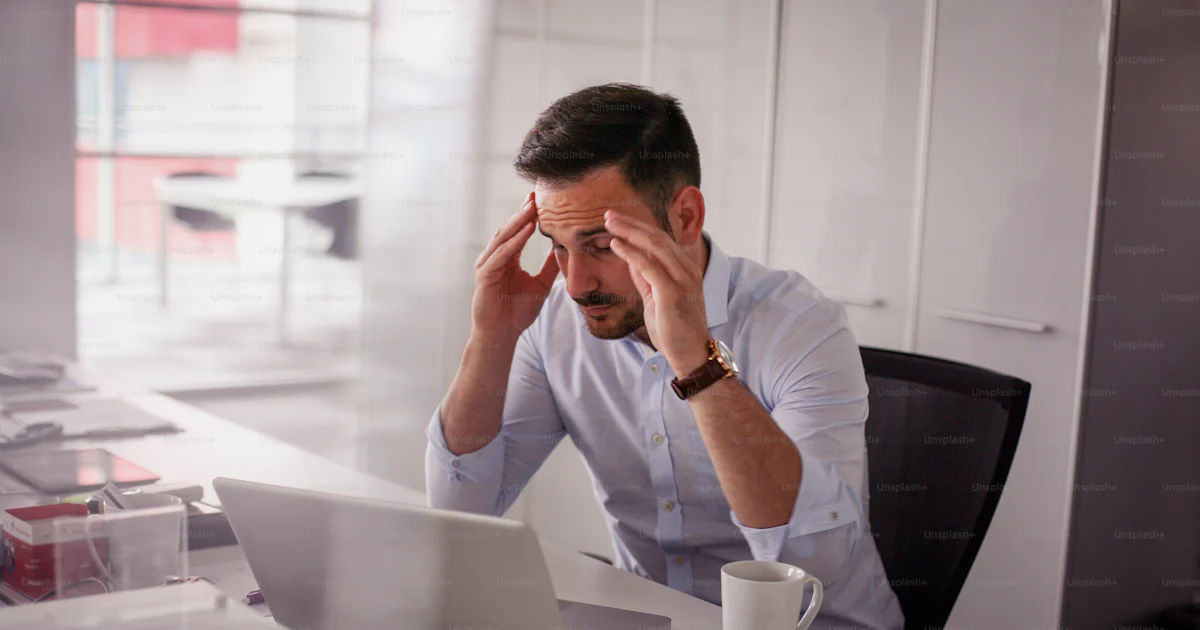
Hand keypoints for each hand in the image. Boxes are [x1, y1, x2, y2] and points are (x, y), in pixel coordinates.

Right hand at [471, 192, 558, 342]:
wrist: (502, 334)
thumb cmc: (517, 312)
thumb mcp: (541, 284)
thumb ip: (550, 267)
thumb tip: (565, 250)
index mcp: (507, 258)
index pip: (518, 232)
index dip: (529, 216)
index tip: (542, 200)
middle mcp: (495, 258)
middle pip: (510, 229)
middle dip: (523, 212)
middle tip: (535, 195)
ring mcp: (488, 265)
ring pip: (504, 238)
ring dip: (518, 222)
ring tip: (532, 207)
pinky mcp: (485, 275)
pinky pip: (501, 254)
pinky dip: (514, 241)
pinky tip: (526, 230)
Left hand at [604, 211, 710, 375]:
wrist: (690, 355)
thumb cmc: (674, 329)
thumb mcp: (656, 298)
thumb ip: (646, 278)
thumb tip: (631, 259)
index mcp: (686, 269)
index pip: (661, 239)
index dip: (638, 227)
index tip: (617, 220)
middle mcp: (687, 269)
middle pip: (657, 236)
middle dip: (631, 223)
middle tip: (608, 213)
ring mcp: (682, 279)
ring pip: (654, 245)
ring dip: (629, 231)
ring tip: (608, 222)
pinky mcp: (673, 292)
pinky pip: (649, 265)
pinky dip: (631, 252)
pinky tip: (616, 244)